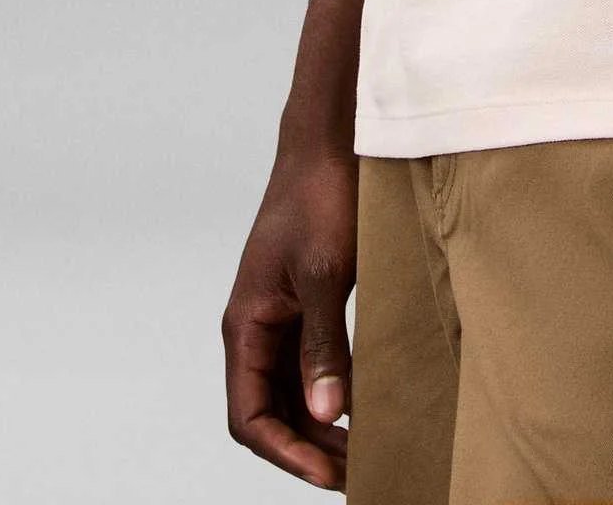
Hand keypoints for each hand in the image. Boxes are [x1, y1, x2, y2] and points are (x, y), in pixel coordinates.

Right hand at [223, 143, 358, 487]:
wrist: (330, 140)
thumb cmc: (321, 196)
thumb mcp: (325, 274)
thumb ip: (323, 345)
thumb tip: (328, 414)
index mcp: (246, 324)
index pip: (249, 416)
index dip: (286, 453)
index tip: (329, 474)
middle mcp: (256, 327)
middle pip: (270, 413)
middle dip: (309, 450)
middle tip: (359, 473)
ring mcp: (280, 315)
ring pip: (291, 392)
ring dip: (322, 427)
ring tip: (366, 450)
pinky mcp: (305, 302)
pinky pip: (310, 363)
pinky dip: (332, 392)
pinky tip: (364, 405)